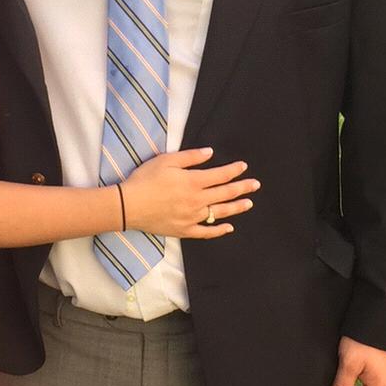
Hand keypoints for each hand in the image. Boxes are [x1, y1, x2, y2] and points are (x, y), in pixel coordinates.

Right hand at [122, 148, 257, 239]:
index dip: (234, 170)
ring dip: (236, 207)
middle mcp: (197, 200)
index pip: (221, 175)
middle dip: (242, 188)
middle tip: (256, 185)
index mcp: (194, 181)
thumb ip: (191, 157)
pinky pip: (206, 232)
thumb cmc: (145, 180)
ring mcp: (192, 217)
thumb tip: (210, 153)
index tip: (244, 166)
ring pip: (220, 212)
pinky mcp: (185, 230)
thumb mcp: (166, 161)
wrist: (129, 205)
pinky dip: (219, 230)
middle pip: (225, 193)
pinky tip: (229, 227)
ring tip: (249, 203)